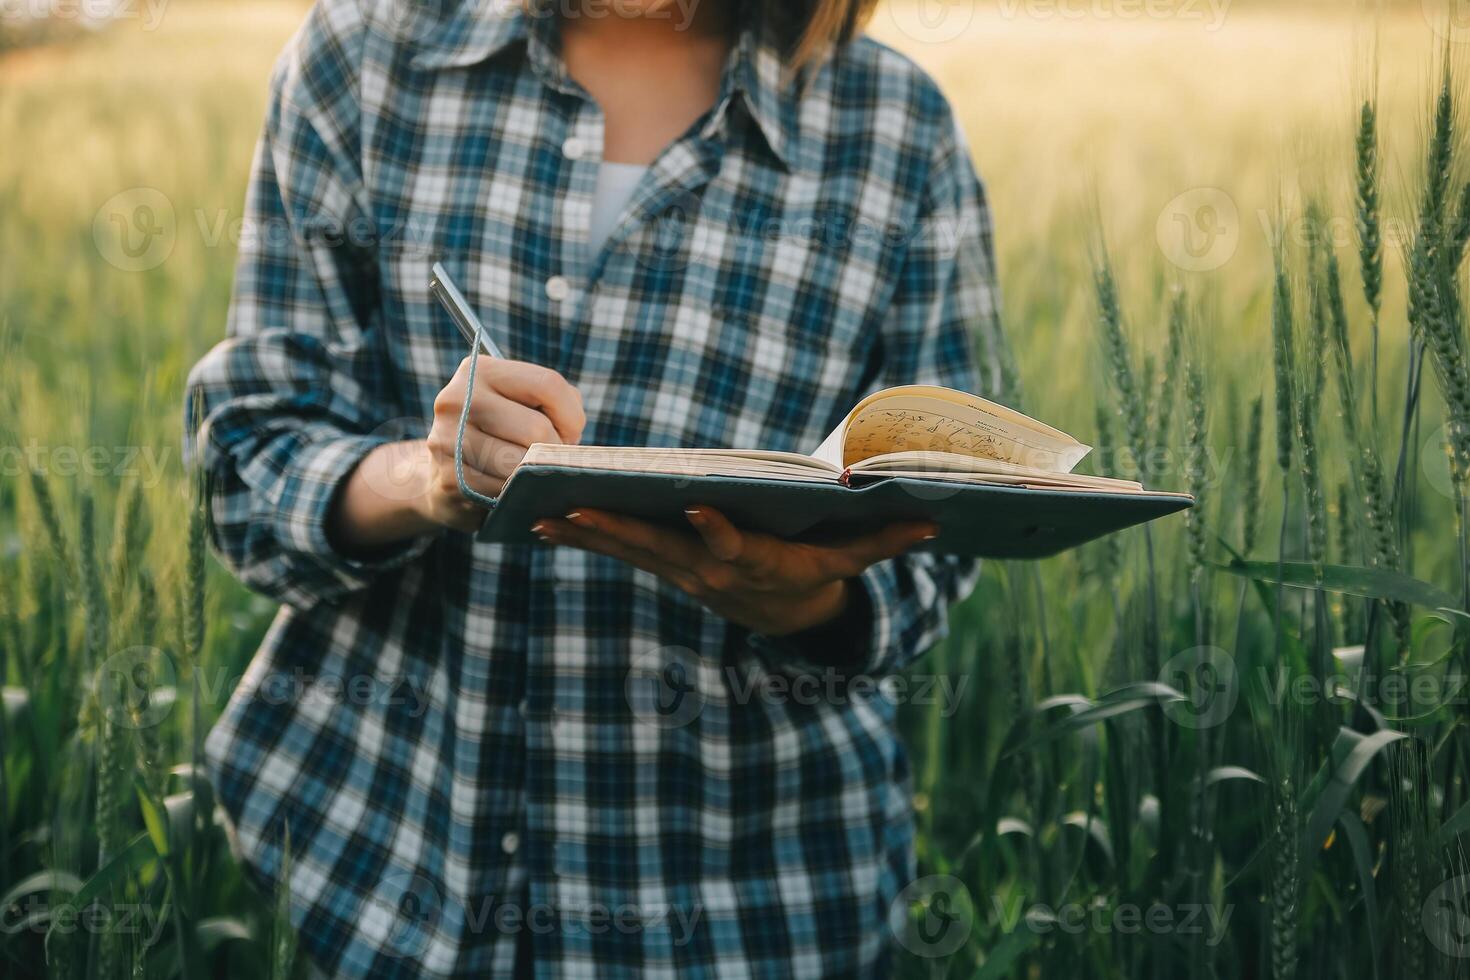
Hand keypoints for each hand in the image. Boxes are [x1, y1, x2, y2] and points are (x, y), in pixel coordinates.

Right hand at [422, 356, 585, 531]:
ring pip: (521, 462)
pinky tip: (509, 489)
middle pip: (536, 427)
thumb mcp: (523, 404)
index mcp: (478, 370)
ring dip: (537, 474)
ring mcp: (447, 439)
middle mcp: (456, 398)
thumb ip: (557, 403)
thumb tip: (571, 436)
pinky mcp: (448, 479)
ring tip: (530, 473)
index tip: (569, 432)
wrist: (446, 478)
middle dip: (555, 450)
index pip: (547, 384)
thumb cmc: (501, 435)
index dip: (571, 415)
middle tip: (550, 458)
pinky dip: (517, 493)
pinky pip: (504, 490)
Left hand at [531, 505, 935, 636]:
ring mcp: (682, 572)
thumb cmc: (817, 578)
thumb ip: (882, 540)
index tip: (697, 506)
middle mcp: (711, 572)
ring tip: (539, 514)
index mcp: (757, 564)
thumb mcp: (850, 562)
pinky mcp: (665, 566)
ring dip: (585, 534)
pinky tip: (542, 522)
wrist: (784, 618)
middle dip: (618, 530)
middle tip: (575, 510)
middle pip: (661, 549)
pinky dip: (584, 537)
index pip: (734, 547)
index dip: (717, 529)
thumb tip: (934, 521)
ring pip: (629, 550)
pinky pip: (620, 551)